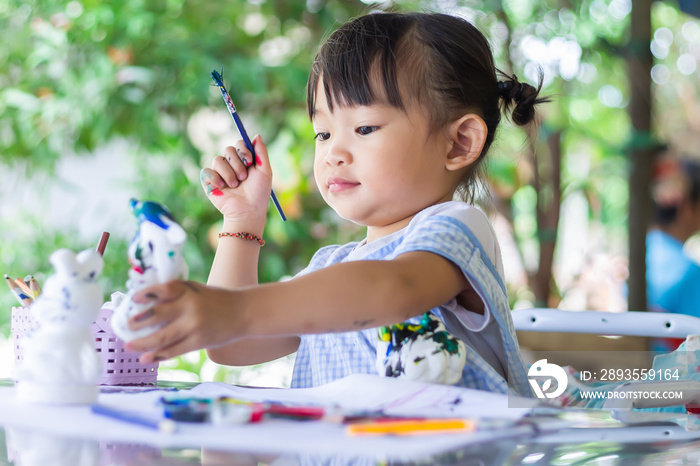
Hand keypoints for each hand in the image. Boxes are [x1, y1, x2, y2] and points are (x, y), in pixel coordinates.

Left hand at [124, 281, 242, 363]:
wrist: (244, 312)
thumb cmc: (216, 300)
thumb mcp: (197, 290)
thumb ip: (177, 294)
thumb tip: (147, 304)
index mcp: (190, 290)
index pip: (165, 289)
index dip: (147, 293)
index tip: (134, 299)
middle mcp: (191, 307)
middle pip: (158, 314)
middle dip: (138, 322)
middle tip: (126, 326)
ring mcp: (195, 326)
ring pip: (163, 337)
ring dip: (143, 343)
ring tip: (129, 346)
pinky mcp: (199, 341)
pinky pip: (174, 350)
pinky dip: (159, 355)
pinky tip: (146, 358)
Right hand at [200, 135, 272, 222]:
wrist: (248, 211)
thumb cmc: (259, 193)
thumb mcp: (265, 171)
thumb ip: (261, 152)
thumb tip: (257, 135)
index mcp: (244, 161)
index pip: (239, 144)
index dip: (243, 150)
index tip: (250, 162)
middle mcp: (231, 165)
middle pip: (228, 149)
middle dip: (237, 163)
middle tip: (243, 177)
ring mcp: (219, 173)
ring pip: (218, 160)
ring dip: (229, 173)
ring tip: (235, 186)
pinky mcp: (209, 182)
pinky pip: (206, 171)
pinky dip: (215, 178)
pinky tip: (222, 187)